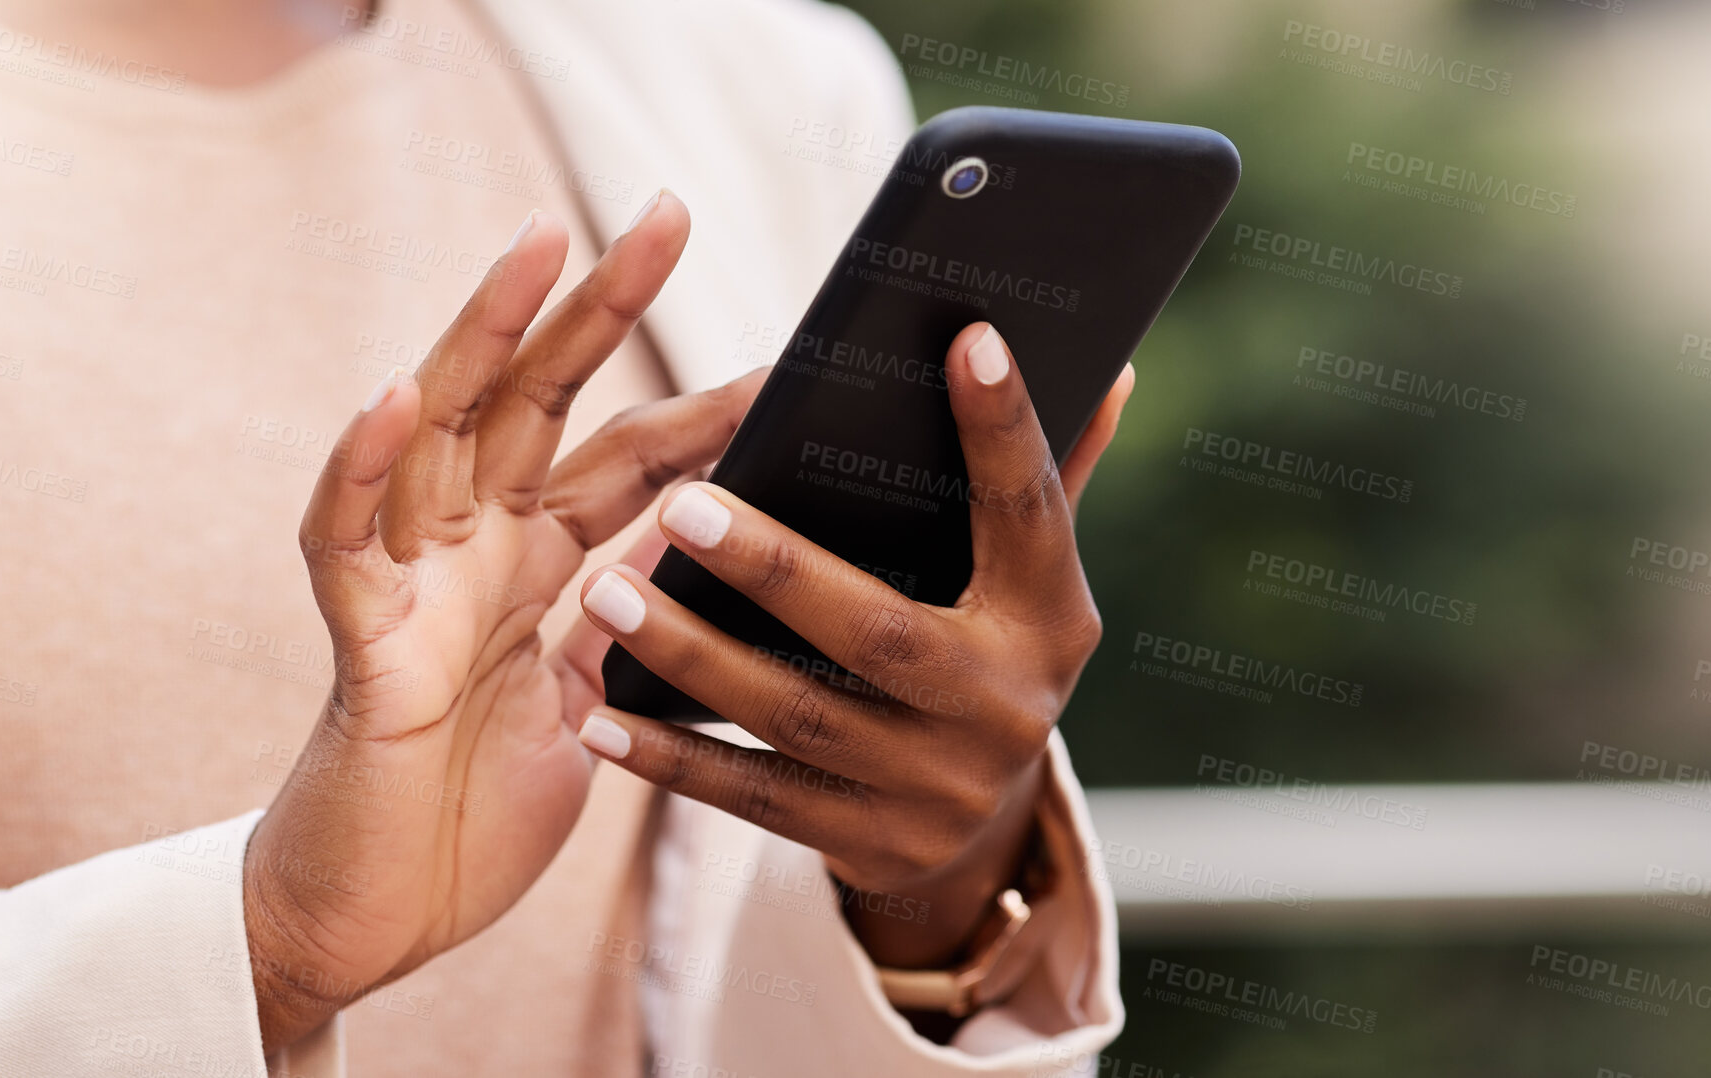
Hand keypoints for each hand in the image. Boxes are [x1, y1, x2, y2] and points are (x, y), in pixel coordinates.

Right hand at [244, 193, 764, 1051]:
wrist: (383, 920)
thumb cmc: (476, 818)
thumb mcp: (590, 709)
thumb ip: (634, 626)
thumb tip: (707, 553)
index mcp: (538, 572)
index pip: (625, 462)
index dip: (699, 409)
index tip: (784, 366)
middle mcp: (474, 553)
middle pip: (537, 404)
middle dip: (597, 308)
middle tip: (670, 215)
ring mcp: (412, 585)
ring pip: (441, 432)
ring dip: (482, 337)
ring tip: (536, 246)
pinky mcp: (358, 641)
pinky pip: (343, 539)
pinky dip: (361, 468)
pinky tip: (396, 398)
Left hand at [572, 323, 1132, 970]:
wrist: (979, 838)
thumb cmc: (985, 654)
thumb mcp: (1029, 581)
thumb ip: (1047, 477)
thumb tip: (1109, 363)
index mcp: (1052, 620)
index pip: (1034, 514)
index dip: (1005, 432)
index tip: (966, 339)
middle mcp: (1009, 708)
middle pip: (881, 633)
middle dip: (775, 568)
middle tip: (681, 501)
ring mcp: (941, 789)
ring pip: (798, 717)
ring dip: (695, 657)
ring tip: (610, 591)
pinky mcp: (872, 844)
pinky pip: (756, 799)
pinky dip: (673, 760)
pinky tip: (601, 718)